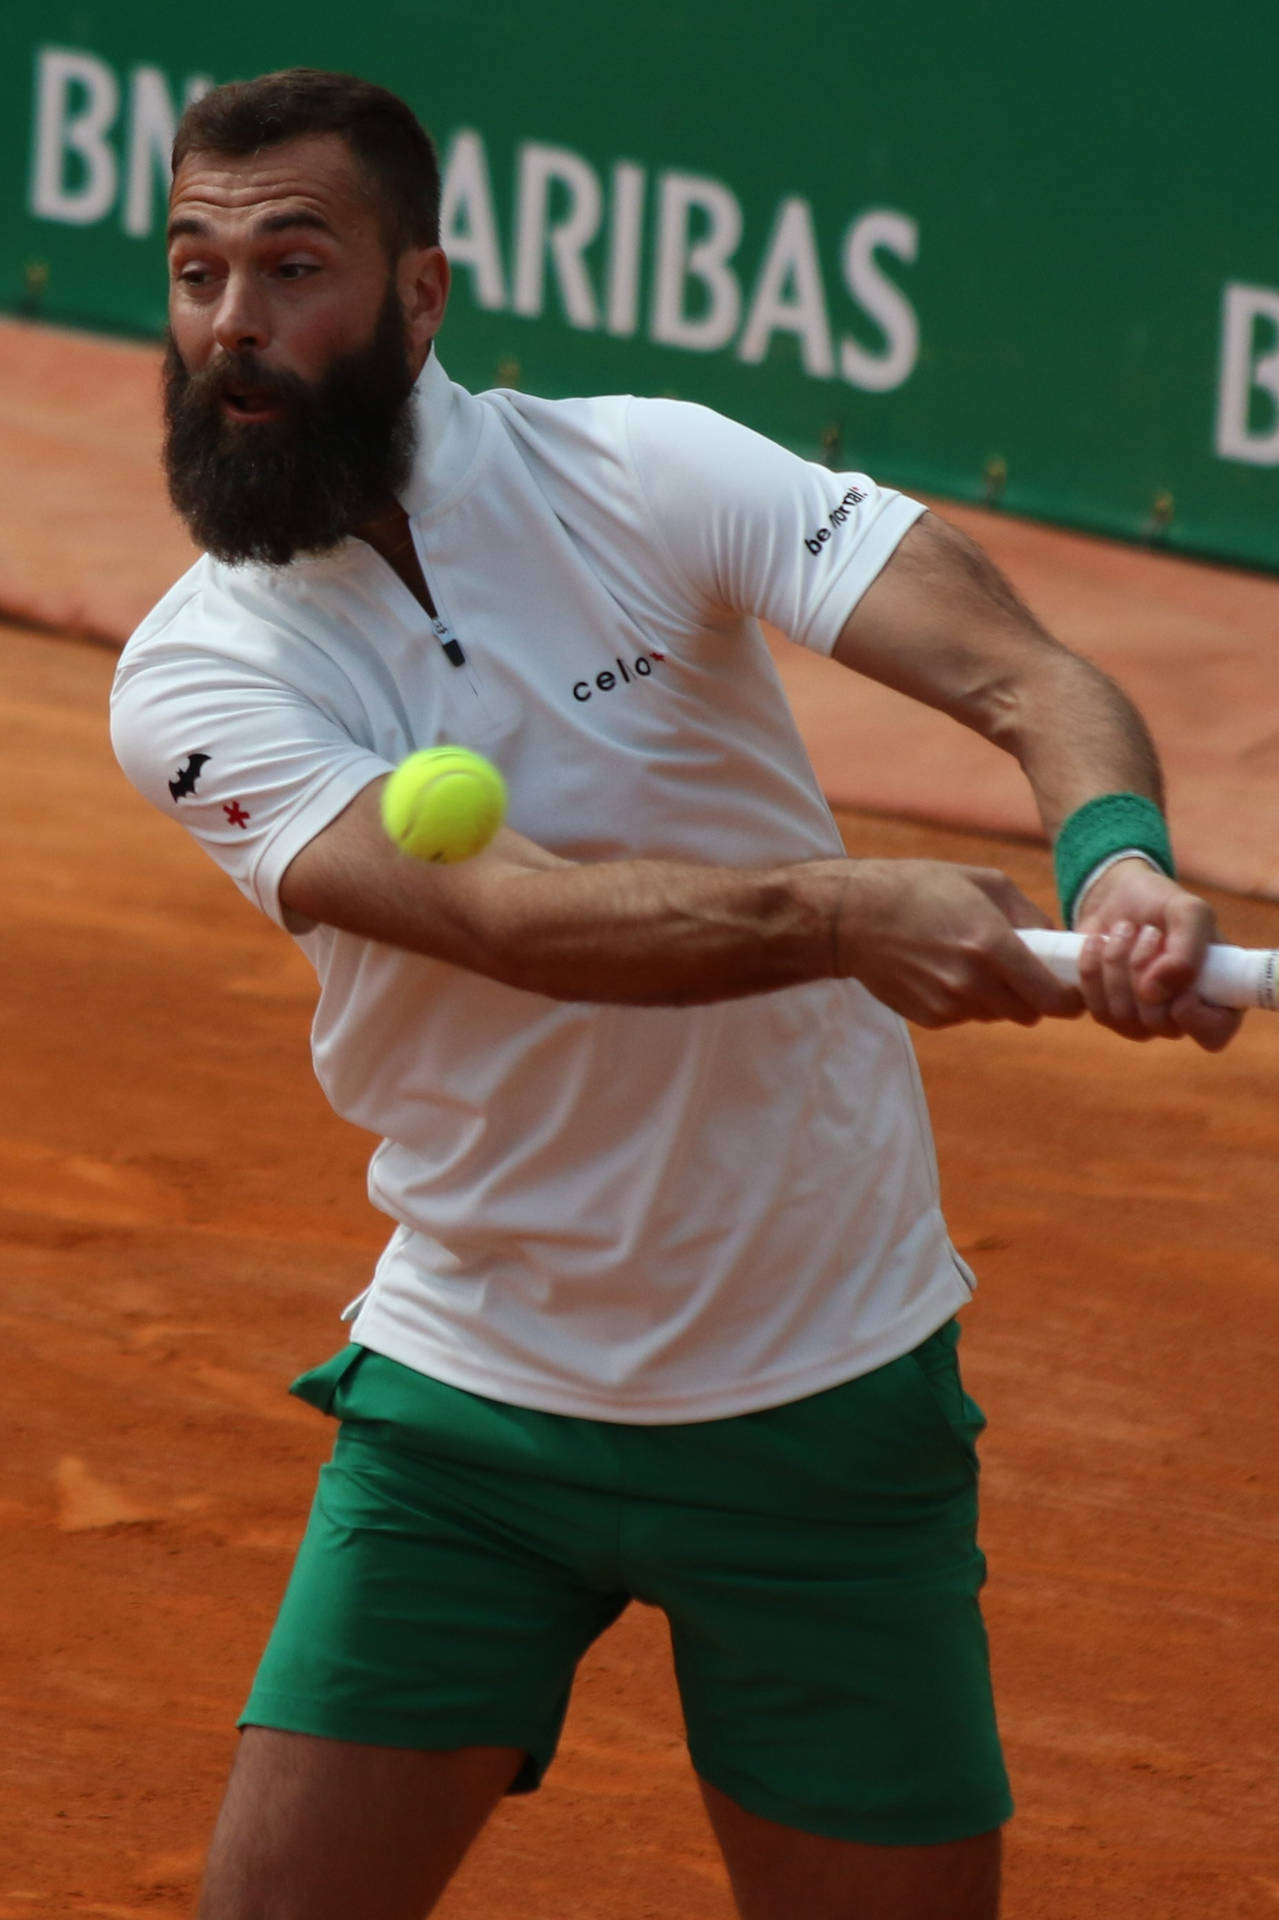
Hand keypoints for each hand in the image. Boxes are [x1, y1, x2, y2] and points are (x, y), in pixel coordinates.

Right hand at [835, 860, 1084, 1028]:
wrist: (852, 917)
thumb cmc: (919, 888)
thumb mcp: (983, 882)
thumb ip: (1029, 915)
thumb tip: (1056, 941)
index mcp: (991, 945)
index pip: (1051, 999)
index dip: (1070, 1000)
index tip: (1072, 991)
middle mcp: (971, 982)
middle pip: (1028, 1014)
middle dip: (1033, 996)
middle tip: (1025, 972)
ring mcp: (948, 1004)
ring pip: (996, 1016)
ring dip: (998, 998)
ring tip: (975, 964)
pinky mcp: (929, 1018)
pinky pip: (965, 1017)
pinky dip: (967, 1001)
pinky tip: (945, 971)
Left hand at [1073, 859, 1241, 1051]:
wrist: (1120, 897)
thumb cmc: (1164, 905)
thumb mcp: (1189, 912)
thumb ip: (1187, 951)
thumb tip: (1155, 993)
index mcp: (1216, 996)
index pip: (1213, 1034)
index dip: (1194, 1016)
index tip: (1180, 983)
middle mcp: (1178, 1016)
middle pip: (1156, 1022)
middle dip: (1143, 968)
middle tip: (1149, 931)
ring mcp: (1140, 1019)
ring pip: (1120, 1015)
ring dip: (1116, 962)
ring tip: (1125, 929)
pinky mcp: (1106, 1012)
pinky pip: (1091, 1009)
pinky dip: (1090, 968)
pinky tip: (1096, 942)